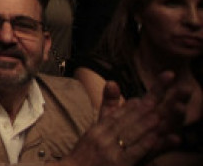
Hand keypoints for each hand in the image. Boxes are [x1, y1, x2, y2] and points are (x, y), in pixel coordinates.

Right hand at [64, 72, 189, 165]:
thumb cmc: (85, 156)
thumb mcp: (92, 133)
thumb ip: (106, 110)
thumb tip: (112, 84)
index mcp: (96, 130)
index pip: (114, 116)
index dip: (129, 107)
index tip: (143, 98)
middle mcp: (101, 138)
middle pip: (122, 122)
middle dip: (139, 111)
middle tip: (155, 101)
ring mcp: (108, 151)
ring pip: (127, 135)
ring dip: (143, 125)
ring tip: (157, 117)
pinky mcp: (116, 164)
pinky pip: (131, 152)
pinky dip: (142, 144)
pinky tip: (153, 138)